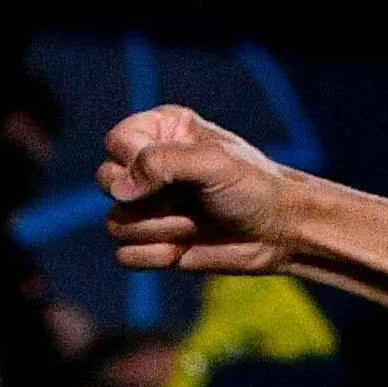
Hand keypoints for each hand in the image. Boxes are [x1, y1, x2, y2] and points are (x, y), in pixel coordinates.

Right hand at [100, 107, 301, 273]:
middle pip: (107, 183)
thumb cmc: (253, 188)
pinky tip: (183, 250)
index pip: (116, 143)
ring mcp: (148, 205)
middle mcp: (148, 166)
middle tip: (190, 201)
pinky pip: (124, 255)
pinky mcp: (151, 242)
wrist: (280, 232)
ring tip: (196, 224)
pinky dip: (153, 256)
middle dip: (150, 201)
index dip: (136, 164)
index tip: (177, 175)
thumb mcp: (213, 163)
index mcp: (160, 131)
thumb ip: (161, 163)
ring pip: (115, 223)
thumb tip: (119, 190)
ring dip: (160, 230)